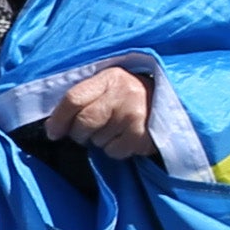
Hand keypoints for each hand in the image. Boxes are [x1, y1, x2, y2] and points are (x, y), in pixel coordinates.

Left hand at [45, 63, 160, 153]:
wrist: (176, 102)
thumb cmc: (134, 95)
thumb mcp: (111, 85)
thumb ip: (85, 96)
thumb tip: (54, 124)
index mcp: (110, 77)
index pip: (73, 98)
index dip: (58, 119)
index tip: (54, 132)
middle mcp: (123, 93)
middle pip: (83, 123)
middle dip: (80, 133)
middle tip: (90, 131)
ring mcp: (135, 115)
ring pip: (97, 140)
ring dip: (101, 140)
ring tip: (117, 129)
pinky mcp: (143, 135)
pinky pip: (114, 152)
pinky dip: (116, 149)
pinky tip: (127, 137)